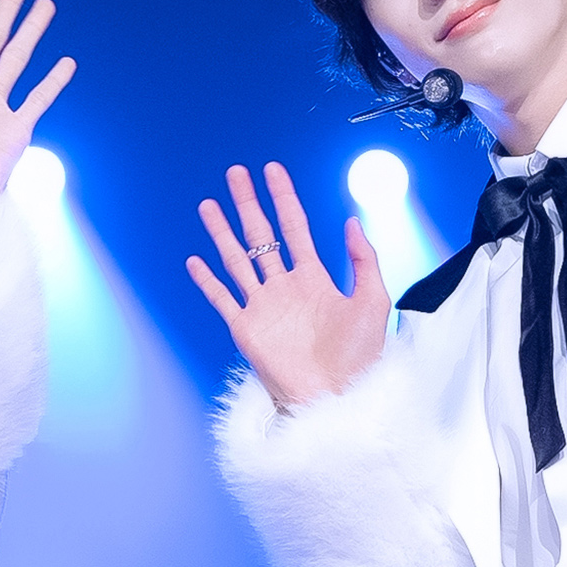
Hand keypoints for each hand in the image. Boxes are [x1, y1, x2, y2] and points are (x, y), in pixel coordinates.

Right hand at [188, 163, 390, 409]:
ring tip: (209, 205)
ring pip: (236, 260)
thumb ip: (364, 260)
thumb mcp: (372, 301)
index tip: (273, 170)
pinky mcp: (246, 329)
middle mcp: (285, 288)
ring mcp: (263, 307)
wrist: (336, 396)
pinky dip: (207, 280)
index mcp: (314, 279)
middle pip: (261, 236)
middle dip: (248, 203)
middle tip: (236, 173)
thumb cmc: (359, 357)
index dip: (284, 197)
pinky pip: (222, 298)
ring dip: (222, 232)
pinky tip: (195, 260)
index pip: (294, 227)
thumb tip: (352, 220)